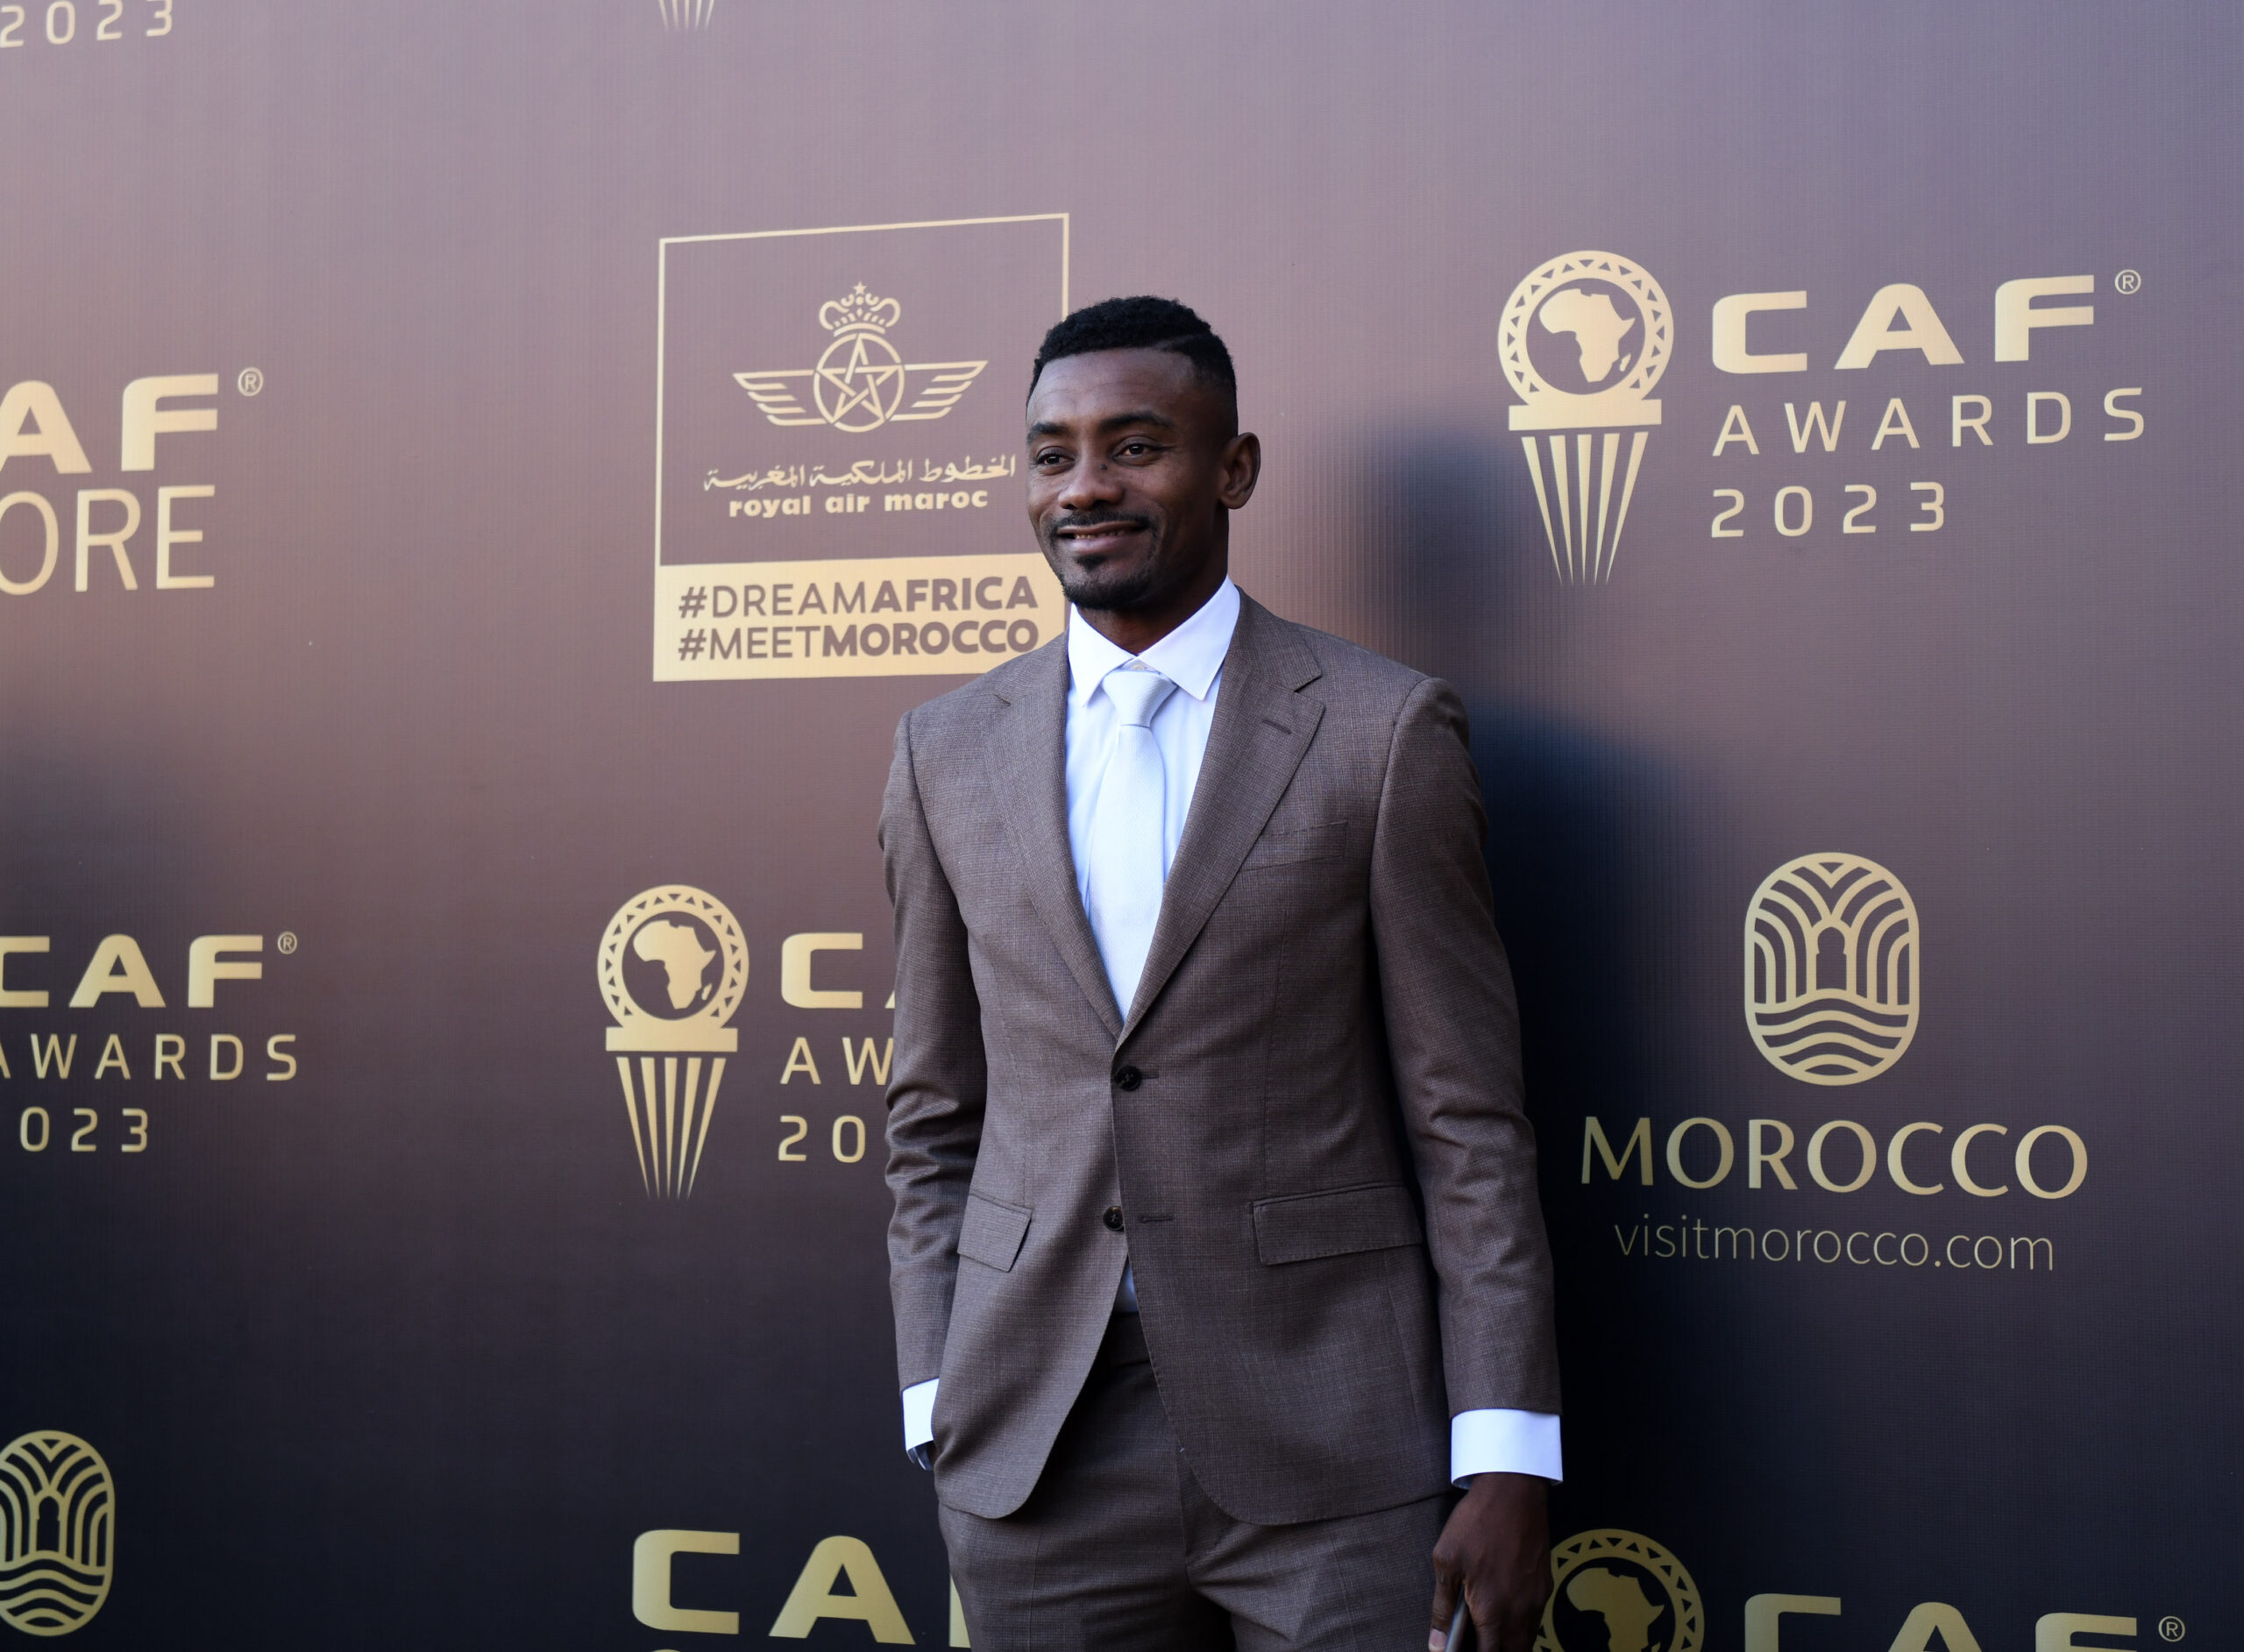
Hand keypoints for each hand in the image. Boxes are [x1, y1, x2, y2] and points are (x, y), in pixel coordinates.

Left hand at [1429, 1472, 1550, 1651]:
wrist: (1514, 1491)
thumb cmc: (1476, 1523)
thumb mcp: (1446, 1562)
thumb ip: (1443, 1608)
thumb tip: (1437, 1643)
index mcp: (1494, 1611)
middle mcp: (1521, 1611)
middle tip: (1477, 1642)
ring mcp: (1537, 1598)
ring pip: (1527, 1639)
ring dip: (1510, 1643)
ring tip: (1488, 1632)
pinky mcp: (1545, 1584)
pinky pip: (1536, 1618)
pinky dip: (1522, 1625)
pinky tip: (1504, 1610)